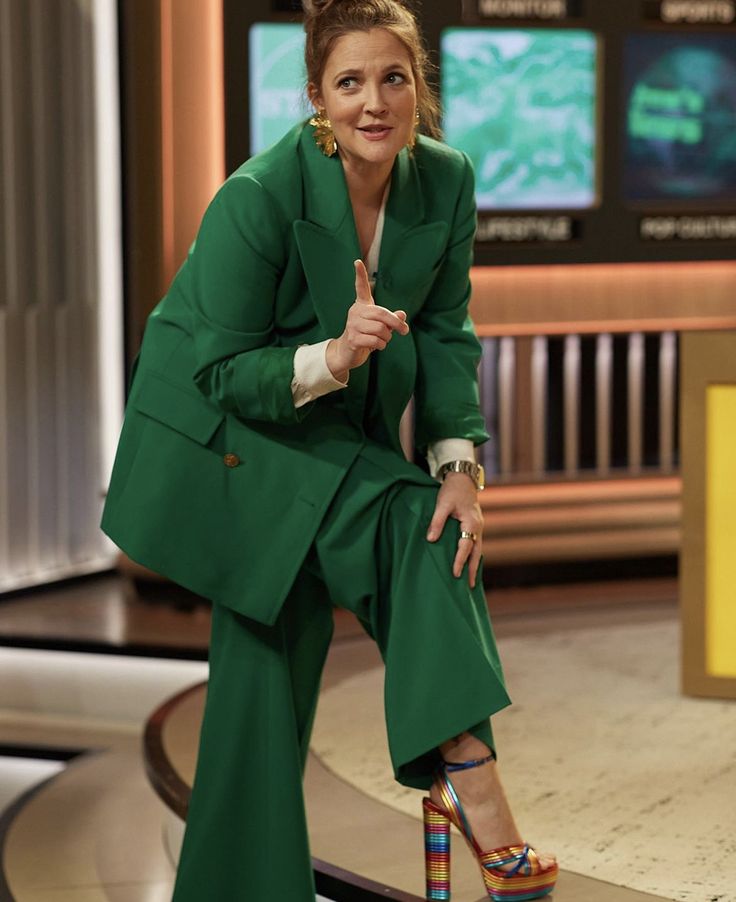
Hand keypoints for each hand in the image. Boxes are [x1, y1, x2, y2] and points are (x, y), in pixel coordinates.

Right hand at [326, 260, 408, 379]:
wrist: (347, 353)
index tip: (357, 261)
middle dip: (397, 324)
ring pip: (381, 329)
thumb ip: (391, 320)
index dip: (360, 275)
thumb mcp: (380, 327)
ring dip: (387, 338)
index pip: (360, 288)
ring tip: (383, 340)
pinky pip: (375, 341)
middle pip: (382, 314)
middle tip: (404, 331)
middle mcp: (355, 312)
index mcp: (361, 306)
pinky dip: (381, 345)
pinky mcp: (352, 339)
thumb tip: (402, 315)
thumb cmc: (365, 337)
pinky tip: (376, 346)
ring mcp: (352, 325)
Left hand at [426, 472, 482, 587]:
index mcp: (471, 522)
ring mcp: (478, 527)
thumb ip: (437, 522)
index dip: (460, 560)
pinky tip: (469, 563)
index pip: (466, 546)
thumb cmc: (452, 490)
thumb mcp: (442, 504)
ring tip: (470, 580)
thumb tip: (431, 539)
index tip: (455, 573)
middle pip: (476, 552)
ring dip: (474, 564)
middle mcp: (478, 527)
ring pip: (477, 549)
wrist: (463, 479)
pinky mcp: (474, 526)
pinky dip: (472, 555)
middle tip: (469, 586)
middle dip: (472, 569)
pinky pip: (475, 544)